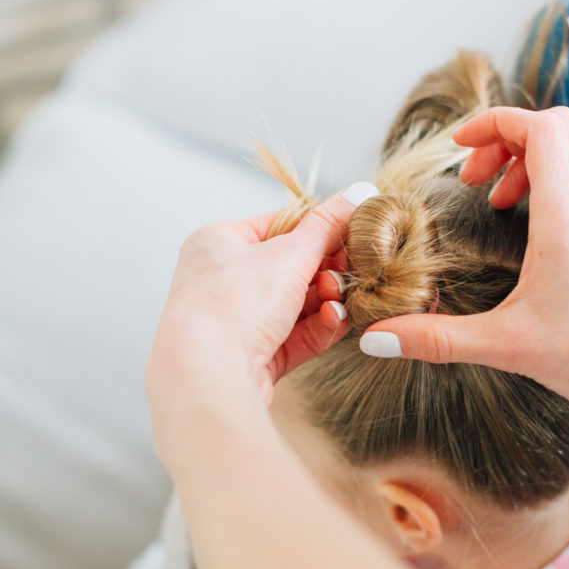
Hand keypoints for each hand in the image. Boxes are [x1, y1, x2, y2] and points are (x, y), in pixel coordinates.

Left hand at [145, 183, 377, 454]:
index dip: (319, 229)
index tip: (355, 234)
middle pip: (291, 267)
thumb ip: (328, 226)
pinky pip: (295, 335)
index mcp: (219, 242)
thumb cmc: (233, 304)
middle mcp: (222, 280)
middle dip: (327, 272)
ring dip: (327, 300)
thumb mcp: (289, 254)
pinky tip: (337, 321)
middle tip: (351, 272)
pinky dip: (319, 327)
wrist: (208, 375)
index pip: (280, 225)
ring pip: (297, 304)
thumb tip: (360, 193)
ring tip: (342, 298)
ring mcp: (236, 321)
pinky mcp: (252, 357)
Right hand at [355, 107, 568, 430]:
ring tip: (506, 201)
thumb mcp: (510, 347)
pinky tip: (548, 226)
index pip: (535, 125)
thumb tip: (378, 337)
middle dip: (508, 140)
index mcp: (568, 211)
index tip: (460, 151)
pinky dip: (567, 179)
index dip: (492, 124)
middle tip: (477, 183)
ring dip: (538, 159)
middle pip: (557, 127)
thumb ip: (437, 338)